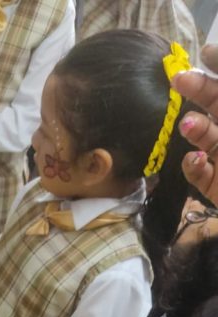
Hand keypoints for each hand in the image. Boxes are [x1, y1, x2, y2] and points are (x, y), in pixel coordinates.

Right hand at [174, 46, 217, 205]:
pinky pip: (196, 171)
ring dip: (193, 127)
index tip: (205, 55)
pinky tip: (198, 159)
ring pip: (202, 136)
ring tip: (189, 125)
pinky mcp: (212, 184)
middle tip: (180, 80)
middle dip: (198, 90)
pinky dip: (192, 164)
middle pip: (214, 103)